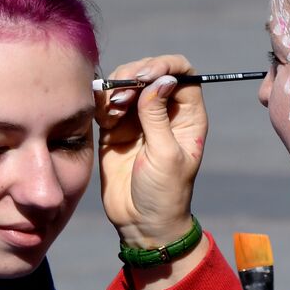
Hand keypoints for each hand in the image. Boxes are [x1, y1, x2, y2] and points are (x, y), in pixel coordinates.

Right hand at [97, 55, 207, 246]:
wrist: (141, 223)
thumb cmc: (164, 193)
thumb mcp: (165, 154)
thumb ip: (157, 115)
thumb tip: (159, 79)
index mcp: (187, 116)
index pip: (181, 73)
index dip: (163, 66)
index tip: (144, 75)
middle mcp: (164, 112)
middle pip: (150, 72)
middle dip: (133, 75)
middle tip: (121, 95)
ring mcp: (139, 119)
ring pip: (126, 83)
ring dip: (115, 88)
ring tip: (111, 110)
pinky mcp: (115, 129)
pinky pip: (107, 103)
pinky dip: (102, 102)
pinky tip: (102, 116)